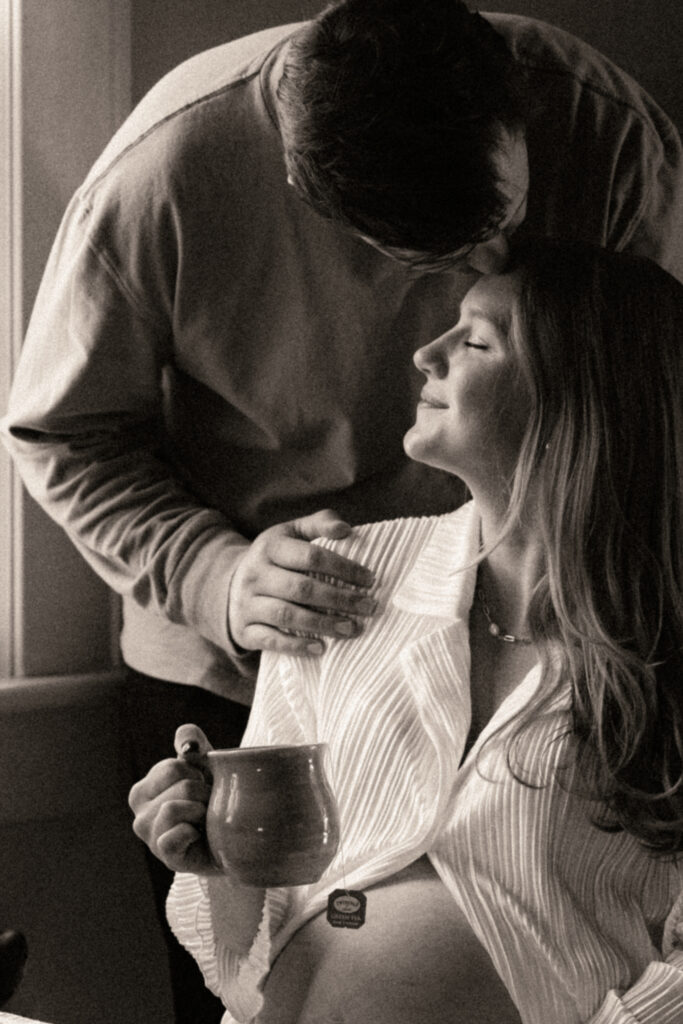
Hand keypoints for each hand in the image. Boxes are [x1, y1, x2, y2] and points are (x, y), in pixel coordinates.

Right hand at [128, 724, 217, 874]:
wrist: (231, 839)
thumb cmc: (213, 798)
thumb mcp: (204, 763)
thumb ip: (192, 741)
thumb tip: (188, 747)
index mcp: (143, 789)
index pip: (173, 768)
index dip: (197, 774)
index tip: (200, 786)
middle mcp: (139, 814)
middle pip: (181, 786)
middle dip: (204, 793)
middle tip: (206, 806)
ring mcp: (150, 837)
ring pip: (174, 809)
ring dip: (201, 812)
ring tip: (204, 820)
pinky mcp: (164, 856)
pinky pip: (175, 836)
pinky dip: (193, 833)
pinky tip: (197, 836)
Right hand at [228, 509, 376, 654]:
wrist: (227, 582)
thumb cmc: (276, 557)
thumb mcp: (292, 532)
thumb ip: (319, 523)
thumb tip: (346, 529)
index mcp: (271, 547)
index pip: (311, 556)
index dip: (343, 568)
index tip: (369, 579)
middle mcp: (256, 574)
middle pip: (302, 588)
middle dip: (339, 599)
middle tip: (368, 607)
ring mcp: (247, 603)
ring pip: (287, 615)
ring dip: (322, 624)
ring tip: (351, 628)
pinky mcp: (244, 630)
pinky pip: (270, 640)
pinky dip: (295, 646)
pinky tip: (320, 648)